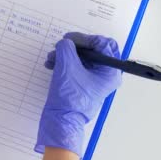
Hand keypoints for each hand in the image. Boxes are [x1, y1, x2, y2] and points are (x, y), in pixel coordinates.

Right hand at [35, 33, 121, 157]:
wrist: (60, 120)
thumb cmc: (69, 98)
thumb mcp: (67, 67)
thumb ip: (66, 48)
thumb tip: (65, 43)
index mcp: (110, 71)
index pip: (103, 44)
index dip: (85, 39)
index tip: (69, 40)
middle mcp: (104, 74)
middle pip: (92, 50)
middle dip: (74, 47)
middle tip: (62, 45)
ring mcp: (93, 79)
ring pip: (81, 57)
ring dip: (64, 54)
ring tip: (51, 57)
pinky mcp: (81, 83)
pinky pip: (74, 66)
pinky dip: (62, 63)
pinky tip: (51, 64)